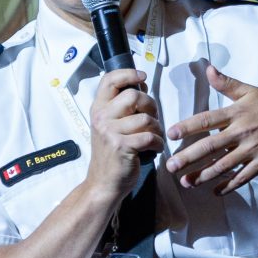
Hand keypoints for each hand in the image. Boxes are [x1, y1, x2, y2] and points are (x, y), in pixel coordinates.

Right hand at [85, 67, 164, 188]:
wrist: (103, 183)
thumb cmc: (112, 154)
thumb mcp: (110, 126)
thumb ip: (122, 107)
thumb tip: (141, 85)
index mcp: (98, 109)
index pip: (110, 80)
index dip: (128, 73)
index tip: (142, 77)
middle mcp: (101, 117)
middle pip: (134, 95)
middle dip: (151, 106)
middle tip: (153, 119)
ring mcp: (110, 132)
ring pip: (145, 118)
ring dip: (157, 129)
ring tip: (154, 138)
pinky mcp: (121, 147)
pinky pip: (149, 137)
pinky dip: (158, 143)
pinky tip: (155, 149)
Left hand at [167, 65, 257, 194]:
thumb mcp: (251, 91)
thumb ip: (227, 83)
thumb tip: (208, 69)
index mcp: (237, 113)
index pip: (207, 120)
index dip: (188, 127)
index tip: (171, 134)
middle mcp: (242, 132)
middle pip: (211, 146)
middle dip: (189, 157)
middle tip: (171, 166)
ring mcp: (252, 150)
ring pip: (224, 165)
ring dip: (204, 175)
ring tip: (186, 182)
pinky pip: (243, 177)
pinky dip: (229, 185)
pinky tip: (215, 191)